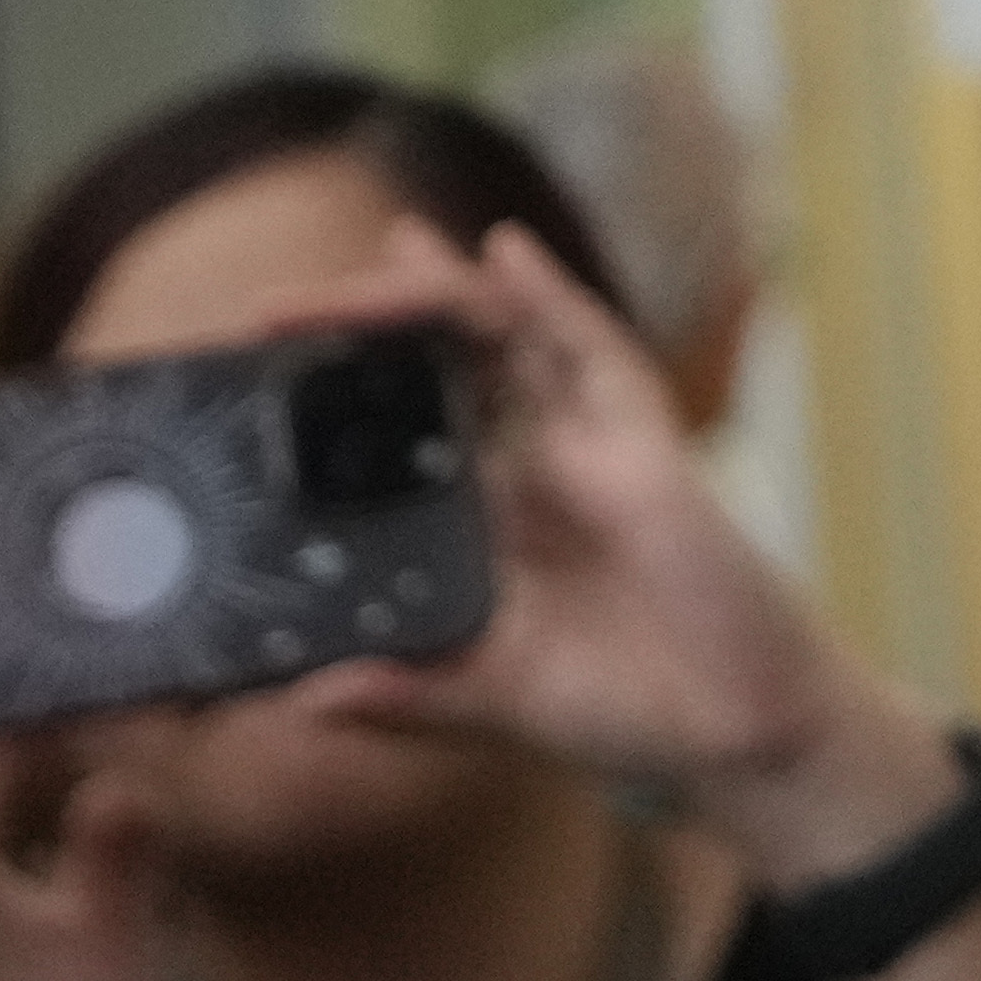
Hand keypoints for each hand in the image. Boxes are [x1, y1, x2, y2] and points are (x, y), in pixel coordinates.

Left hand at [267, 220, 959, 882]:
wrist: (735, 730)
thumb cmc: (621, 709)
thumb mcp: (489, 703)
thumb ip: (405, 695)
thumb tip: (299, 699)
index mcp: (478, 524)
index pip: (391, 437)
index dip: (328, 398)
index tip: (245, 381)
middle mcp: (525, 469)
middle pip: (435, 368)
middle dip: (361, 328)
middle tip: (268, 316)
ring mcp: (586, 446)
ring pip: (500, 341)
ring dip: (431, 297)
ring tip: (373, 260)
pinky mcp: (644, 441)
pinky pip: (593, 349)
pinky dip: (548, 295)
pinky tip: (505, 251)